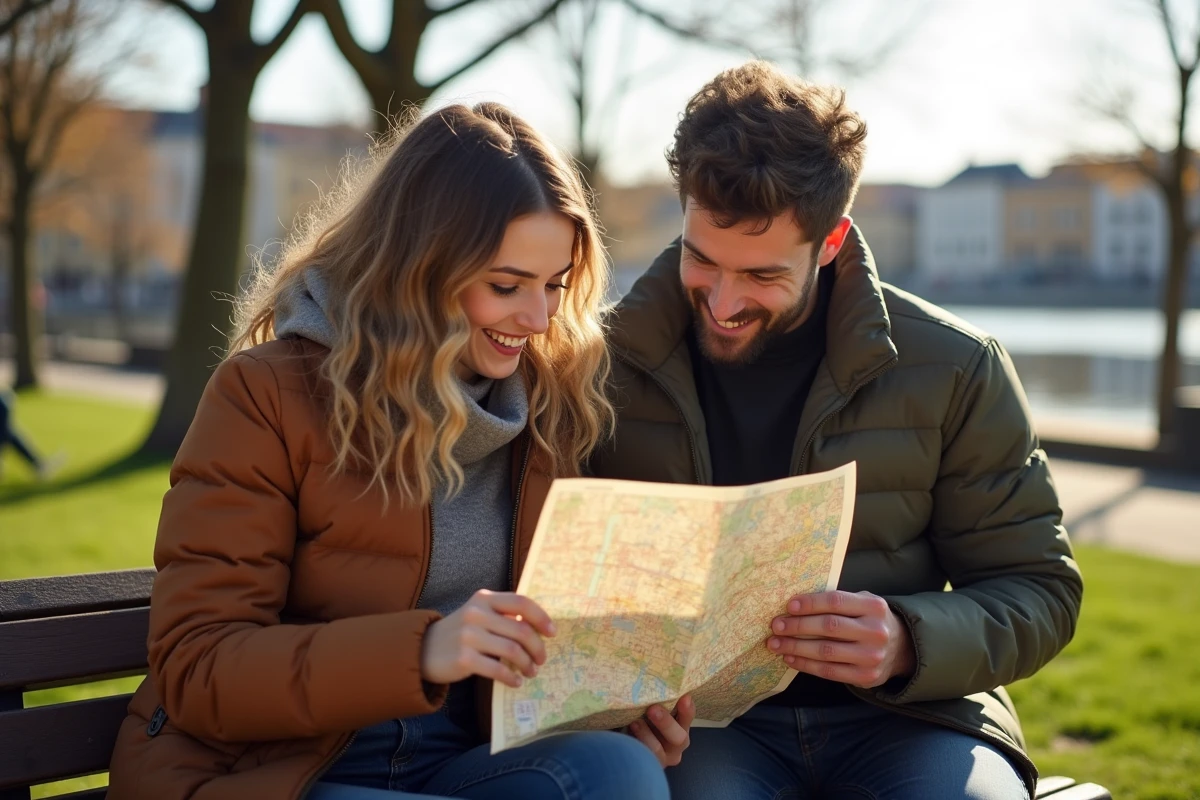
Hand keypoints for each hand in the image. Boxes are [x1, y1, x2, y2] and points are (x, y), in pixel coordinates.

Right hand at [420, 590, 555, 687]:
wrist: (423, 649)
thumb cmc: (460, 632)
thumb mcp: (479, 614)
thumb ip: (503, 615)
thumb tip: (538, 627)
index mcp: (485, 598)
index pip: (521, 602)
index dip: (541, 617)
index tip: (552, 632)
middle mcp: (477, 613)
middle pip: (521, 630)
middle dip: (537, 648)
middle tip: (541, 660)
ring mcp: (469, 635)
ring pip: (512, 651)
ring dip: (527, 664)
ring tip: (530, 672)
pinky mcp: (463, 658)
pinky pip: (497, 669)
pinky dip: (511, 677)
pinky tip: (515, 681)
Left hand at [628, 695, 693, 766]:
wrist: (626, 742)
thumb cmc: (641, 716)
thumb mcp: (650, 707)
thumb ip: (655, 697)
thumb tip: (648, 670)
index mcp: (680, 726)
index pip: (688, 717)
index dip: (687, 710)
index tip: (684, 697)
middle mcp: (676, 745)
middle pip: (679, 737)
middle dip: (666, 723)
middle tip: (653, 709)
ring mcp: (663, 759)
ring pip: (658, 750)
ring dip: (646, 735)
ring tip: (634, 722)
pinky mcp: (647, 766)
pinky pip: (643, 759)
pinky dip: (635, 746)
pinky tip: (625, 737)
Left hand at [767, 590, 914, 688]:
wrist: (901, 648)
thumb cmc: (869, 620)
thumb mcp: (862, 603)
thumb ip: (837, 602)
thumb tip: (794, 605)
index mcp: (874, 606)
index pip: (835, 602)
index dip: (810, 603)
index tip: (788, 606)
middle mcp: (875, 631)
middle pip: (828, 627)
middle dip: (797, 626)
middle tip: (776, 626)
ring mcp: (872, 656)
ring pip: (826, 651)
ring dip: (795, 647)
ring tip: (775, 643)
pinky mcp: (865, 676)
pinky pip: (829, 671)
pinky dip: (805, 665)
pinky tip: (790, 658)